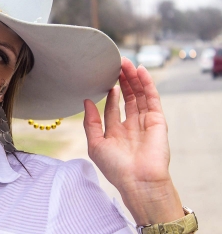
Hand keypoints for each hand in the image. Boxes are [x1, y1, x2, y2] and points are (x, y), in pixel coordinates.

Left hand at [83, 57, 182, 224]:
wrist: (138, 180)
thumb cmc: (115, 167)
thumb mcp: (95, 144)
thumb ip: (90, 122)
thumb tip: (85, 102)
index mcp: (117, 133)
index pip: (113, 109)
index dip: (110, 94)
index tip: (106, 81)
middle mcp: (132, 126)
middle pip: (127, 98)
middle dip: (122, 82)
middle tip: (117, 65)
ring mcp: (145, 122)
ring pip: (139, 95)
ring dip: (133, 79)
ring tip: (126, 63)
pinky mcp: (157, 120)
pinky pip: (152, 98)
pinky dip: (147, 84)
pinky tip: (141, 71)